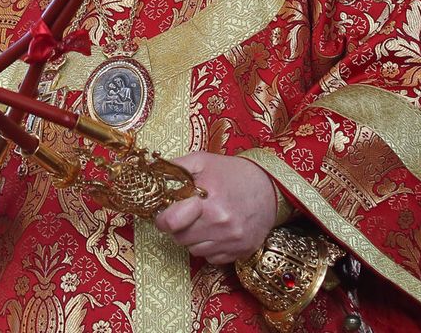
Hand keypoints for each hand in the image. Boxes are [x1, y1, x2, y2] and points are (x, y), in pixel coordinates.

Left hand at [153, 153, 279, 265]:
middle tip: (186, 214)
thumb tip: (150, 172)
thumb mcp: (203, 161)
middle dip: (178, 227)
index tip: (164, 212)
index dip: (162, 218)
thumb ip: (176, 167)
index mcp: (209, 201)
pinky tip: (215, 231)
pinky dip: (209, 247)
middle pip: (180, 238)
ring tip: (202, 220)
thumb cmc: (233, 173)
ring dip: (193, 238)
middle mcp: (221, 225)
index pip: (170, 222)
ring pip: (194, 250)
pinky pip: (211, 259)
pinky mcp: (240, 252)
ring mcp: (232, 241)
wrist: (270, 188)